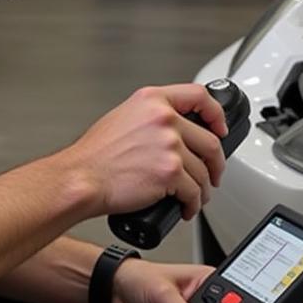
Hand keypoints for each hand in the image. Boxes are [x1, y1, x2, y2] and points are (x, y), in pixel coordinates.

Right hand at [59, 84, 227, 221]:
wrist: (82, 178)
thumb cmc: (95, 155)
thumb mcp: (123, 117)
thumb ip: (151, 116)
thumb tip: (173, 128)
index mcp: (153, 101)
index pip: (199, 96)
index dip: (216, 113)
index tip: (219, 126)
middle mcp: (164, 119)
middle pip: (210, 141)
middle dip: (215, 163)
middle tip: (213, 173)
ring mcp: (170, 145)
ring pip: (203, 171)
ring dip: (203, 188)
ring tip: (196, 196)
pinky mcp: (171, 172)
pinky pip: (194, 192)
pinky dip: (193, 203)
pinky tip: (186, 207)